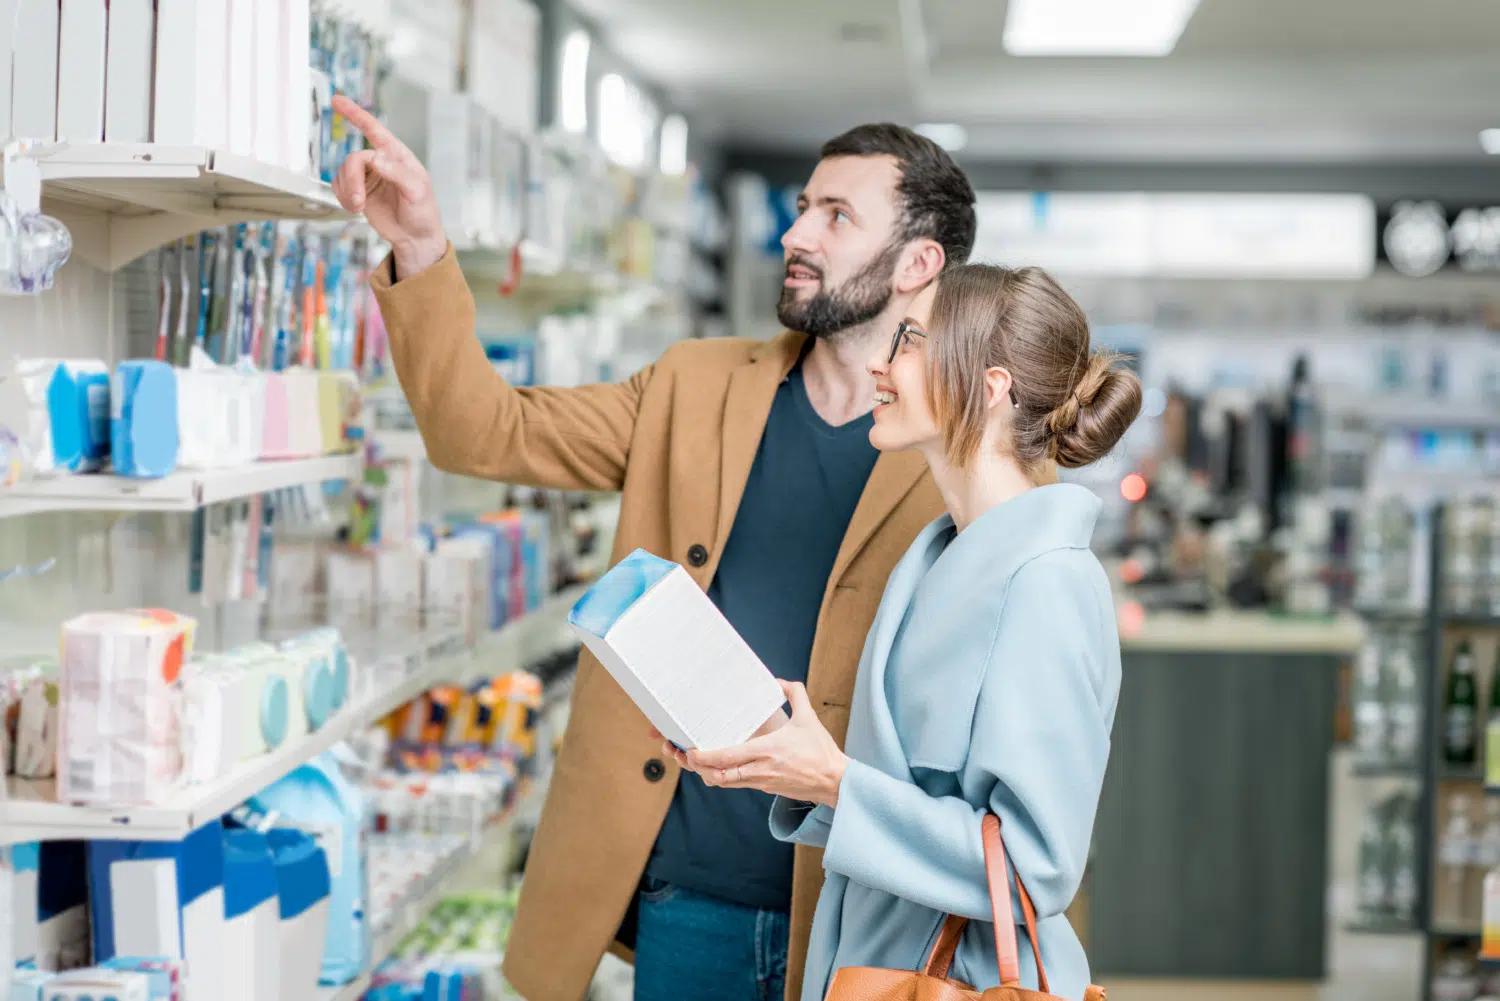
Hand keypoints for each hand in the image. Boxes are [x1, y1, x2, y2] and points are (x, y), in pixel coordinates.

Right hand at [330, 95, 446, 278]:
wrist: (415, 238)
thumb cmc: (423, 212)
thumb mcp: (417, 191)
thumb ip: (397, 173)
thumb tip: (375, 159)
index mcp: (397, 155)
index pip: (374, 129)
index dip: (355, 114)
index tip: (336, 100)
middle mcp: (381, 162)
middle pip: (354, 159)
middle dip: (352, 180)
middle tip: (358, 201)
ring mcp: (368, 177)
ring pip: (343, 173)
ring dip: (347, 191)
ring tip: (359, 207)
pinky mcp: (358, 191)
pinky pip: (338, 187)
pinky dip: (342, 197)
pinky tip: (355, 208)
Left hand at [670, 681, 848, 807]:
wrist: (834, 781)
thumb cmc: (821, 752)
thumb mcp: (809, 717)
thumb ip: (795, 694)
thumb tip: (779, 681)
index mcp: (766, 752)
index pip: (726, 758)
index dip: (703, 757)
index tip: (690, 750)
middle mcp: (758, 770)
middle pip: (717, 775)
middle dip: (696, 767)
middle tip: (683, 754)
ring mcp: (760, 781)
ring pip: (724, 783)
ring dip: (707, 773)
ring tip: (693, 761)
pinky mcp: (764, 787)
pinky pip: (736, 784)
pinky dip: (722, 777)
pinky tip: (716, 766)